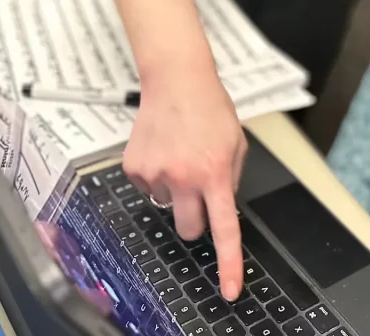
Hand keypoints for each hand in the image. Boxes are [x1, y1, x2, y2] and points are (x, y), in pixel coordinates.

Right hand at [122, 48, 247, 300]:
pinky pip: (147, 188)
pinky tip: (162, 148)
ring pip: (166, 206)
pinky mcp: (134, 167)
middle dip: (195, 219)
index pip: (224, 229)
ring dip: (174, 190)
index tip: (229, 289)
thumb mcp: (236, 144)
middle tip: (197, 191)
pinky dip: (155, 175)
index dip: (228, 263)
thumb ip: (230, 179)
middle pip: (189, 229)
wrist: (177, 80)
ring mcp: (156, 173)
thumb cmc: (211, 109)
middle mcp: (184, 178)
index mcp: (215, 174)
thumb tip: (220, 206)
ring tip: (179, 155)